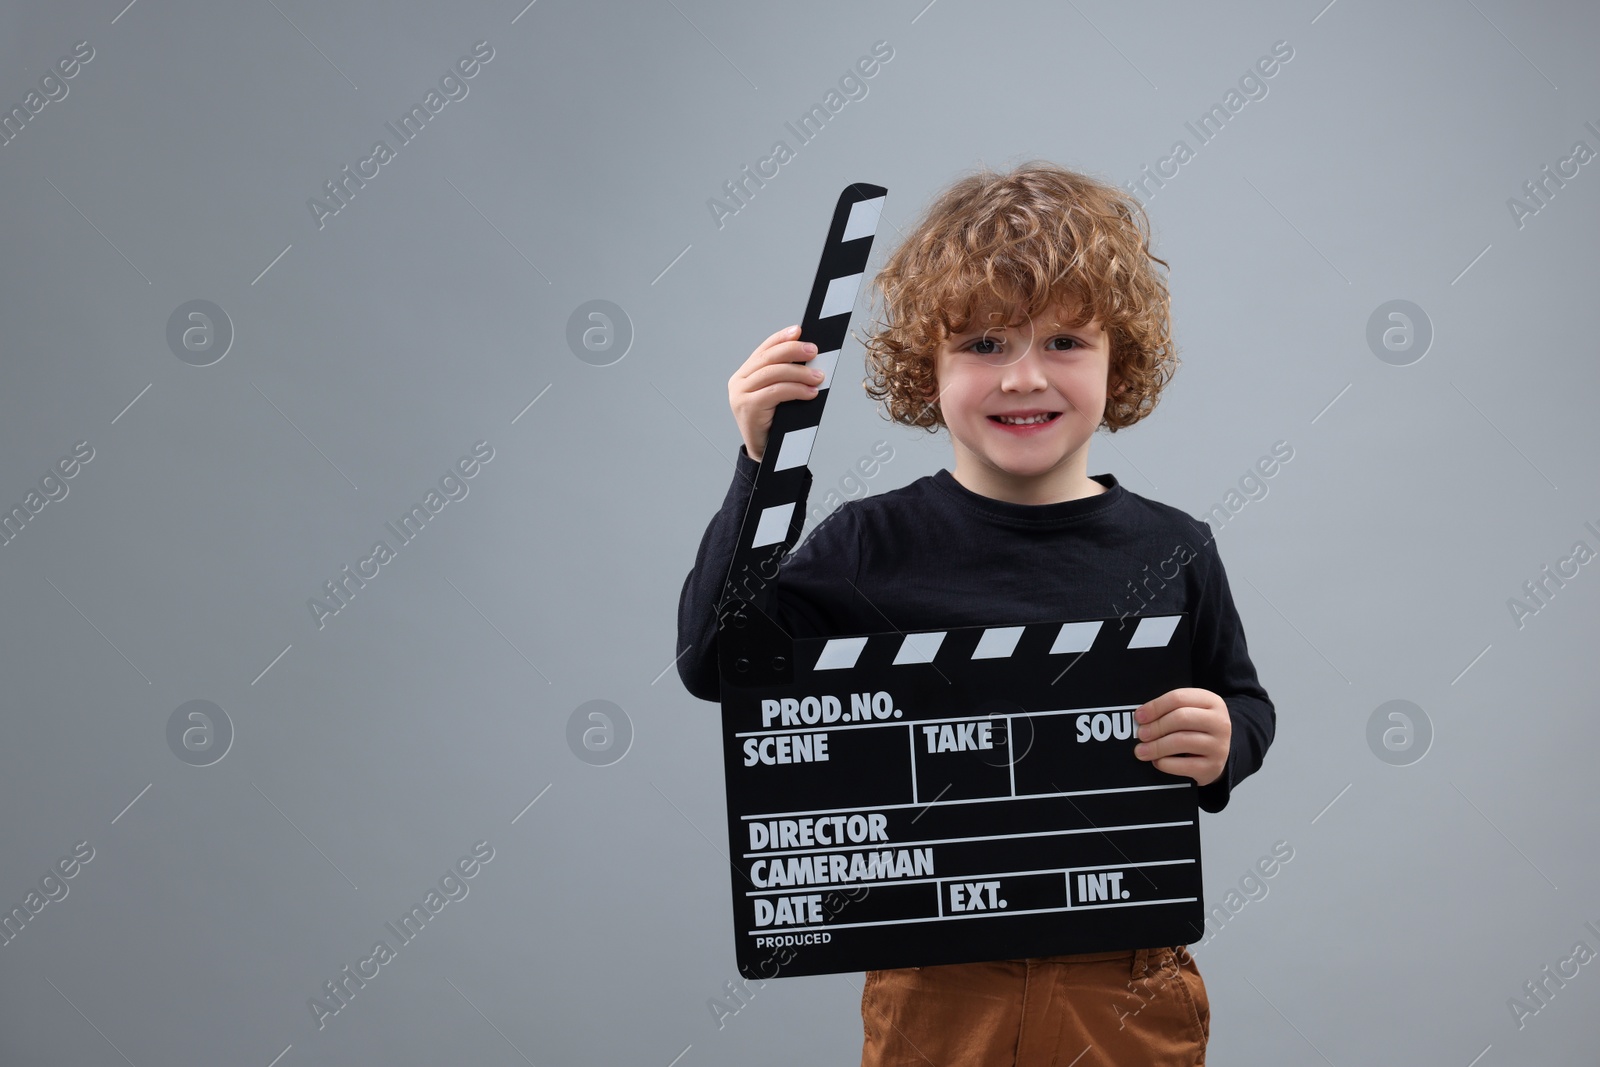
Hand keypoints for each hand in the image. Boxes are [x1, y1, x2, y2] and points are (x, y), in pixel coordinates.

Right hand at [729, 325, 824, 461]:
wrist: (765, 455)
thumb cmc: (775, 423)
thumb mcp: (778, 396)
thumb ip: (785, 377)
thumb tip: (811, 358)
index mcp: (744, 374)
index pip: (763, 350)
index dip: (780, 338)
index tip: (799, 330)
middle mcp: (738, 381)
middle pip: (767, 358)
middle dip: (792, 351)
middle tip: (814, 350)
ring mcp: (740, 394)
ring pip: (772, 374)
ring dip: (799, 373)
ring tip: (819, 376)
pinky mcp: (747, 407)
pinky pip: (775, 392)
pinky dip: (795, 389)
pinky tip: (810, 391)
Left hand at [1132, 687, 1230, 787]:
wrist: (1216, 755)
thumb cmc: (1195, 730)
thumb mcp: (1189, 712)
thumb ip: (1168, 711)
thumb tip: (1141, 718)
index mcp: (1211, 702)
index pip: (1179, 698)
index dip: (1155, 707)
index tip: (1139, 716)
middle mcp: (1219, 722)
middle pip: (1181, 718)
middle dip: (1156, 726)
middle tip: (1141, 734)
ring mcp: (1219, 745)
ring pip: (1181, 741)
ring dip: (1156, 746)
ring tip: (1142, 751)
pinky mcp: (1213, 766)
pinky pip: (1184, 765)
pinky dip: (1165, 763)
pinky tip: (1157, 761)